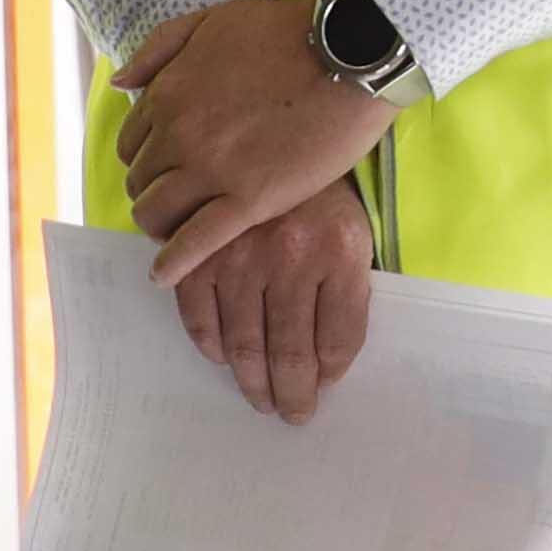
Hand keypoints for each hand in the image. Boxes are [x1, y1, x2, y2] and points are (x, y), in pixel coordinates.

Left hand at [120, 0, 398, 289]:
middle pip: (141, 182)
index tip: (166, 168)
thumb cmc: (286, 32)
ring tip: (177, 232)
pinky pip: (195, 242)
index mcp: (168, 95)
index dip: (147, 159)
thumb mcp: (211, 19)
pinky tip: (166, 274)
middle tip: (178, 200)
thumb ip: (159, 48)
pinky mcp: (249, 200)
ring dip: (160, 225)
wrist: (350, 54)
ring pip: (157, 214)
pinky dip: (174, 263)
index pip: (132, 144)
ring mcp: (212, 170)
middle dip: (154, 192)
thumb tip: (120, 83)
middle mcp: (178, 135)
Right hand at [169, 183, 374, 423]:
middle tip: (290, 413)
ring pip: (244, 344)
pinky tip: (223, 358)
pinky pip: (199, 317)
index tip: (318, 394)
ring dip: (252, 381)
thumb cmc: (320, 197)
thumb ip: (346, 298)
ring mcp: (239, 256)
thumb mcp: (352, 238)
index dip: (326, 377)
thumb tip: (326, 366)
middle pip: (289, 352)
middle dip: (290, 393)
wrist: (277, 137)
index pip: (336, 340)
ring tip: (261, 399)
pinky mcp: (198, 253)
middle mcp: (289, 258)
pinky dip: (211, 345)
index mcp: (338, 254)